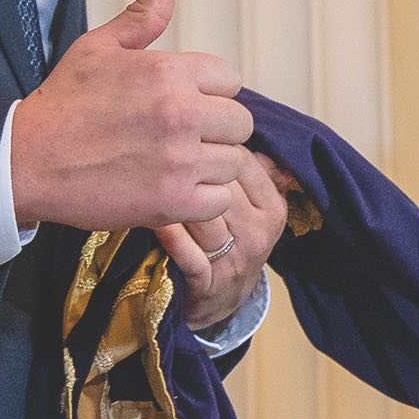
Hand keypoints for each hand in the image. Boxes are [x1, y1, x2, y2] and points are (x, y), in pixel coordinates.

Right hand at [8, 0, 256, 232]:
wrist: (25, 162)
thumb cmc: (63, 103)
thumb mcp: (99, 46)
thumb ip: (143, 12)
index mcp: (169, 71)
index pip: (229, 79)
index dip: (207, 92)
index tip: (180, 104)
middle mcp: (181, 112)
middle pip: (239, 122)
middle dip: (214, 129)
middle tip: (179, 137)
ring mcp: (180, 160)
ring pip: (233, 161)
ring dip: (209, 165)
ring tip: (172, 163)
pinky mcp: (174, 201)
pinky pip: (220, 200)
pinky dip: (201, 199)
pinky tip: (172, 189)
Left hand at [159, 158, 294, 333]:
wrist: (220, 300)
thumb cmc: (228, 240)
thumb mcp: (248, 204)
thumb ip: (244, 167)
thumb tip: (229, 119)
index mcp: (272, 206)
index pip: (242, 161)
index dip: (208, 147)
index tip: (180, 141)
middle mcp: (261, 231)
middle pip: (222, 185)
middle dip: (187, 169)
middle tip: (153, 154)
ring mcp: (237, 259)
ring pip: (205, 217)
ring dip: (173, 198)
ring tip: (146, 180)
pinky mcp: (211, 284)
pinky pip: (188, 253)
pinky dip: (169, 235)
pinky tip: (151, 219)